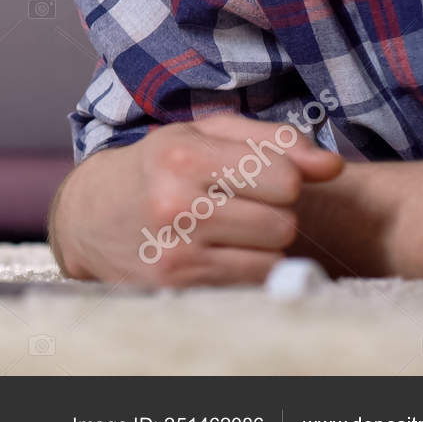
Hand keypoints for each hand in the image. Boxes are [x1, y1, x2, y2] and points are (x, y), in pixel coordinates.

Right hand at [52, 114, 344, 285]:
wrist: (89, 215)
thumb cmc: (159, 168)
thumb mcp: (205, 135)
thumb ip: (275, 140)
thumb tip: (333, 168)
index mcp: (182, 156)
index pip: (284, 178)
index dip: (282, 177)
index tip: (256, 177)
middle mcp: (174, 204)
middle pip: (283, 222)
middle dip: (271, 213)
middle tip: (238, 205)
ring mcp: (175, 251)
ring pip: (272, 257)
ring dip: (261, 245)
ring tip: (227, 229)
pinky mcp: (177, 287)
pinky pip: (252, 283)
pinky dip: (246, 268)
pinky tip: (217, 253)